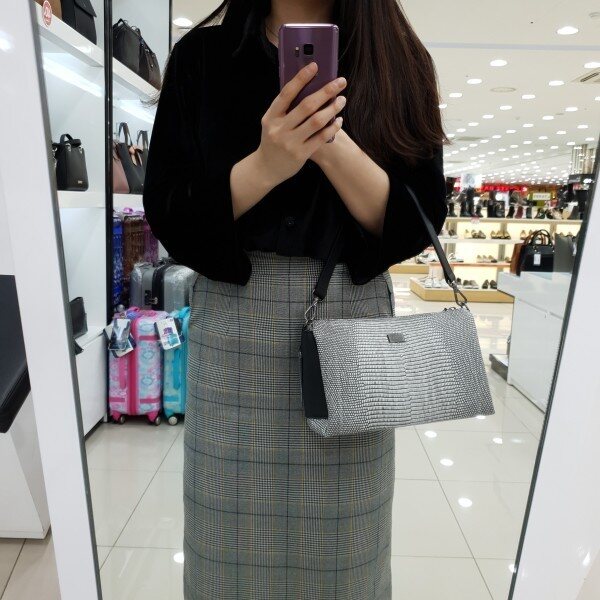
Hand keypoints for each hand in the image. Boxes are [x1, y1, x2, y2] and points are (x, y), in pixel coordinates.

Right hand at [255, 62, 346, 186]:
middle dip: (325, 91)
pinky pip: (320, 138)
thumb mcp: (271, 123)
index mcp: (271, 117)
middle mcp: (279, 129)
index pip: (286, 93)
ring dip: (332, 109)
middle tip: (340, 82)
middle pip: (306, 106)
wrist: (266, 168)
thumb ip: (285, 108)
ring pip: (316, 121)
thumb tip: (308, 87)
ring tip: (342, 100)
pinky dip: (331, 127)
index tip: (315, 66)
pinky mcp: (301, 154)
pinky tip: (339, 120)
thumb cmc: (273, 141)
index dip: (301, 78)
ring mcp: (290, 142)